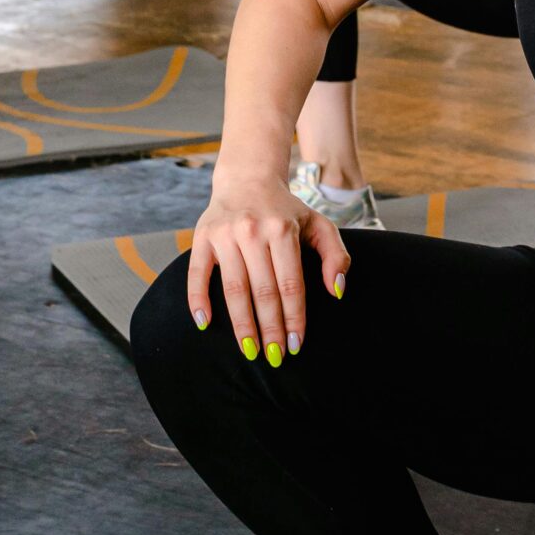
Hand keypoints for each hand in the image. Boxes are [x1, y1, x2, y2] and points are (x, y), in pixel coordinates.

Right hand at [187, 177, 348, 361]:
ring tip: (250, 350)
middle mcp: (253, 231)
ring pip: (233, 288)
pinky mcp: (202, 237)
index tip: (296, 345)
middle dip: (270, 328)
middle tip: (274, 357)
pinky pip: (198, 274)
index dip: (294, 318)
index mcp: (283, 230)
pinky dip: (198, 301)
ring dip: (241, 324)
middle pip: (263, 291)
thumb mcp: (319, 225)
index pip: (291, 284)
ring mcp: (225, 235)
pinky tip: (205, 325)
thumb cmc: (287, 210)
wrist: (248, 178)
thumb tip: (336, 291)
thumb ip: (335, 256)